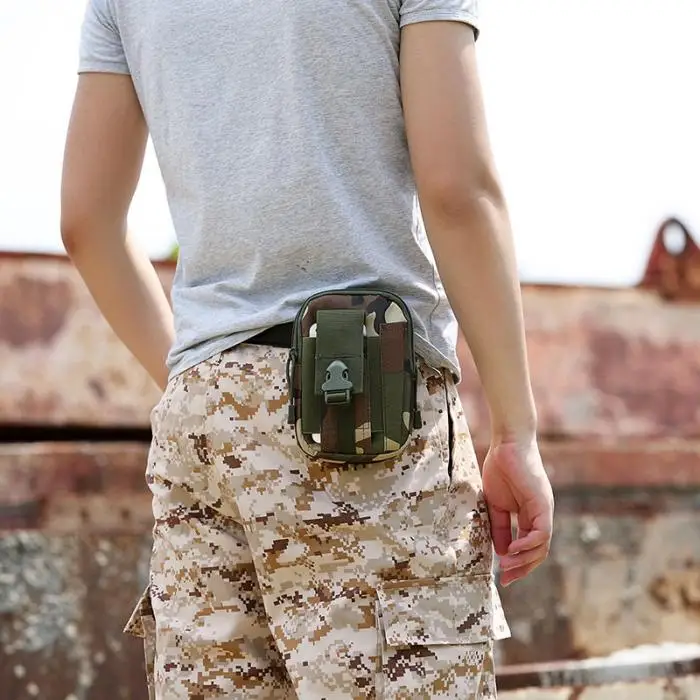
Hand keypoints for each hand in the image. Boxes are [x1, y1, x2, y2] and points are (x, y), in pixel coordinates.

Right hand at [482, 436, 553, 585]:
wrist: (506, 444)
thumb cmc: (500, 468)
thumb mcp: (495, 504)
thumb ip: (499, 527)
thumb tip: (502, 552)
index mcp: (530, 516)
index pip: (529, 547)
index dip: (518, 564)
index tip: (503, 577)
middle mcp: (541, 516)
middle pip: (539, 552)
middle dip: (522, 568)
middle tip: (505, 579)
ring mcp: (544, 510)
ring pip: (542, 546)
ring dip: (524, 560)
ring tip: (506, 567)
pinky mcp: (543, 504)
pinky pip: (541, 532)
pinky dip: (528, 544)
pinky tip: (513, 550)